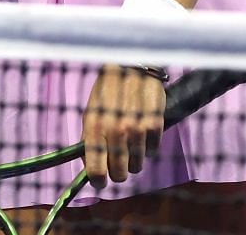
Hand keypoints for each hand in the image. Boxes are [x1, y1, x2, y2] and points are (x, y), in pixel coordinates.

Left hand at [81, 65, 167, 186]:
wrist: (131, 64)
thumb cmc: (107, 90)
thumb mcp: (91, 111)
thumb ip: (90, 139)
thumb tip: (90, 166)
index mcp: (95, 127)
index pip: (96, 169)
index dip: (98, 180)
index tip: (100, 181)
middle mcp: (116, 130)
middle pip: (119, 173)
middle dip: (117, 172)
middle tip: (117, 165)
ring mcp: (137, 128)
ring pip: (138, 166)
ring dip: (134, 160)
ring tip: (130, 143)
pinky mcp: (155, 124)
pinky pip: (153, 151)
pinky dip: (148, 146)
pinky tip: (142, 131)